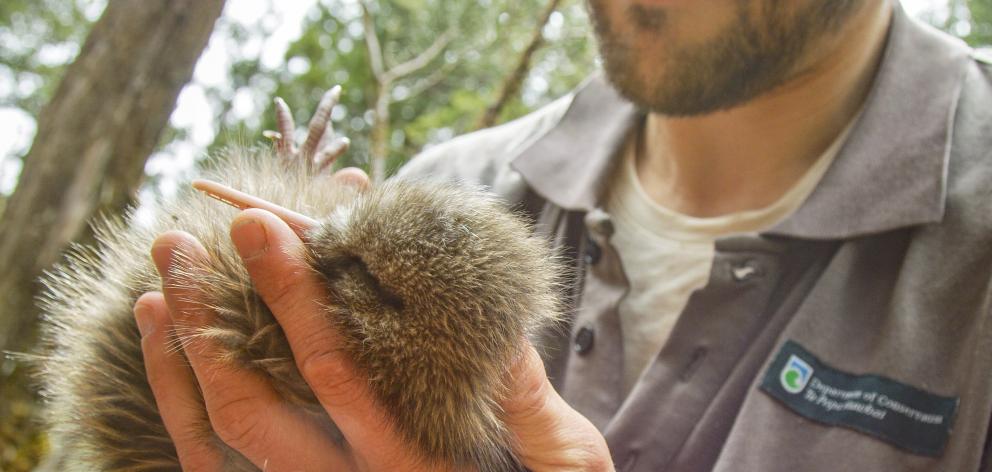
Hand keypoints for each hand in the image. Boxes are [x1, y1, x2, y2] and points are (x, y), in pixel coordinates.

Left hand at [133, 172, 612, 470]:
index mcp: (411, 463)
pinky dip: (175, 399)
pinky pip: (209, 463)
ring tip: (162, 275)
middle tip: (185, 239)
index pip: (337, 373)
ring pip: (218, 437)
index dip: (296, 295)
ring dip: (180, 352)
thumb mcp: (563, 462)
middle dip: (214, 316)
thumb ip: (530, 402)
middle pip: (256, 405)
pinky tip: (162, 338)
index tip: (265, 224)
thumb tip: (504, 330)